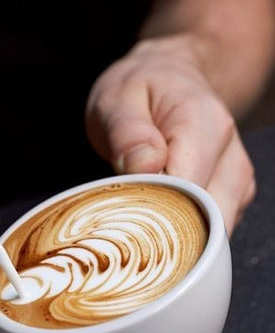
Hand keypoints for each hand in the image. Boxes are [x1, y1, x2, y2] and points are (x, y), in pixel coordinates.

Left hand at [85, 35, 255, 235]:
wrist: (169, 80)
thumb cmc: (141, 92)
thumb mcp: (117, 101)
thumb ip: (127, 133)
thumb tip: (145, 167)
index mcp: (204, 125)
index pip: (187, 191)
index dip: (155, 207)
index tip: (127, 205)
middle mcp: (230, 155)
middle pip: (206, 219)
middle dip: (167, 227)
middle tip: (132, 210)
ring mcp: (237, 178)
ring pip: (213, 231)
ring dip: (178, 231)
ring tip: (148, 205)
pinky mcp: (234, 194)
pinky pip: (213, 229)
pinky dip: (188, 231)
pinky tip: (166, 210)